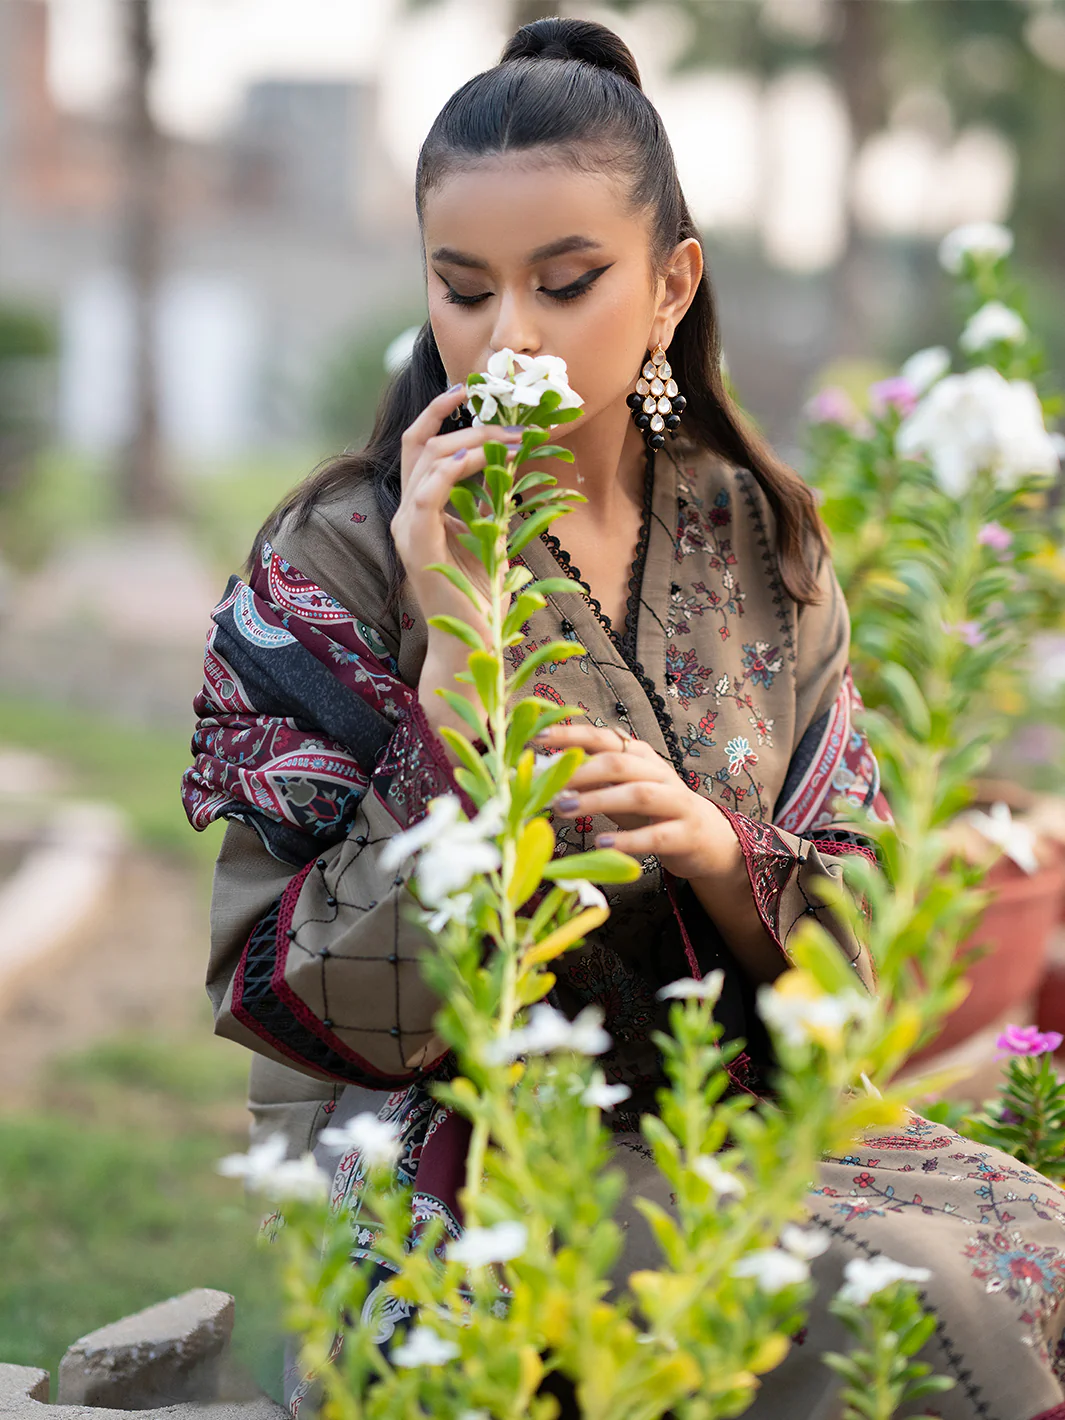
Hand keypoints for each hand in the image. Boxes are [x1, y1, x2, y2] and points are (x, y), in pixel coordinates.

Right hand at [392, 384, 525, 655]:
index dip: (438, 412)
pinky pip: (426, 497)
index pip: (418, 445)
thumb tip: (511, 460)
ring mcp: (407, 530)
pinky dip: (450, 472)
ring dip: (469, 443)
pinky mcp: (418, 548)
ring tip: (507, 439)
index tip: (468, 389)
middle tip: (511, 423)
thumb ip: (491, 498)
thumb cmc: (480, 593)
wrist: (472, 642)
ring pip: (425, 463)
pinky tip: (476, 460)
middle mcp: (406, 514)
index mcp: (419, 508)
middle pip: (421, 444)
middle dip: (467, 424)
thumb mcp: (490, 533)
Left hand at [539, 723, 737, 879]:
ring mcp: (675, 802)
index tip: (537, 738)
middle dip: (580, 772)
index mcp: (640, 756)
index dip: (571, 735)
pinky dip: (627, 840)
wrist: (706, 838)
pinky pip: (655, 835)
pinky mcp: (685, 833)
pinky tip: (602, 845)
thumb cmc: (653, 811)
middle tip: (547, 787)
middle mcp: (658, 773)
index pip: (603, 737)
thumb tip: (546, 770)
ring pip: (636, 794)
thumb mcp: (621, 790)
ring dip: (596, 800)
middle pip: (618, 763)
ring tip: (563, 810)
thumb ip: (592, 779)